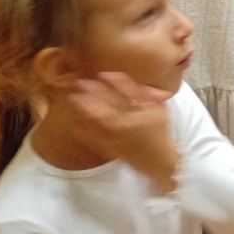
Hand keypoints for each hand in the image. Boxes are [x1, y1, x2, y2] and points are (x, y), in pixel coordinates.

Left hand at [66, 71, 178, 193]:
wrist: (158, 159)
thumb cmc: (159, 130)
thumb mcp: (158, 108)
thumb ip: (143, 92)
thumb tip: (123, 77)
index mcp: (141, 112)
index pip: (125, 92)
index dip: (111, 82)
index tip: (100, 73)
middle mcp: (127, 123)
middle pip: (107, 105)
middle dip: (92, 93)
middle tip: (79, 82)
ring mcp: (116, 136)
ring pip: (97, 120)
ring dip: (84, 108)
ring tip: (74, 97)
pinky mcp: (108, 147)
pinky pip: (92, 137)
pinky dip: (83, 128)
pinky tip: (75, 120)